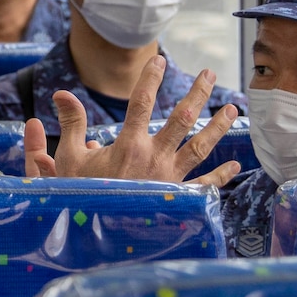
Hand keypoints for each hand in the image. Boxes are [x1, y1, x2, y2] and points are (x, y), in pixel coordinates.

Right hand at [22, 55, 240, 185]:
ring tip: (232, 108)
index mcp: (129, 145)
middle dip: (198, 93)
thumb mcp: (69, 158)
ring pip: (200, 147)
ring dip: (217, 126)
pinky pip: (203, 186)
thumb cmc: (81, 196)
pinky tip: (234, 166)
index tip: (159, 60)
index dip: (150, 78)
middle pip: (182, 118)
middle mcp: (155, 157)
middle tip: (209, 73)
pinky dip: (220, 177)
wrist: (95, 236)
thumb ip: (71, 123)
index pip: (141, 102)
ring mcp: (170, 178)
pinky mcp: (177, 198)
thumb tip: (61, 93)